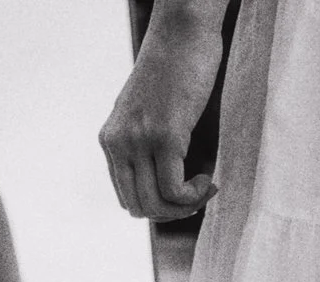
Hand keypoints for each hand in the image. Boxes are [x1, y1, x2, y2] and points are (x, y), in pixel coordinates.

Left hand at [100, 8, 227, 221]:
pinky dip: (194, 194)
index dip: (159, 205)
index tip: (185, 192)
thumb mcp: (155, 115)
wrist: (183, 32)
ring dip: (185, 206)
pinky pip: (174, 189)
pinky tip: (208, 178)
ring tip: (205, 185)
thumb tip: (177, 194)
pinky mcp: (164, 135)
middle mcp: (118, 142)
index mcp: (111, 140)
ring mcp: (138, 140)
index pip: (126, 197)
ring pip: (155, 204)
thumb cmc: (178, 70)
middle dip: (172, 212)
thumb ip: (154, 149)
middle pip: (138, 207)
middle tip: (199, 195)